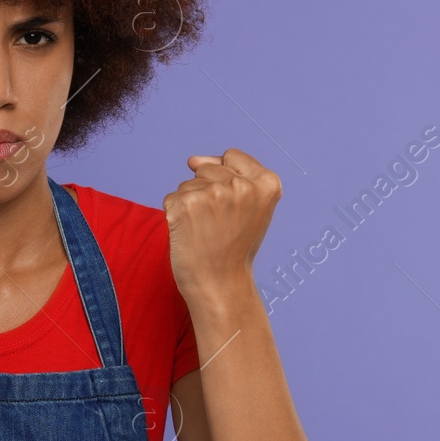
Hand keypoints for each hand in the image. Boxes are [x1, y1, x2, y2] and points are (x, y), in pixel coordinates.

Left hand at [163, 148, 281, 297]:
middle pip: (208, 168)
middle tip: (218, 225)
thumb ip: (232, 174)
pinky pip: (171, 198)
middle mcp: (242, 185)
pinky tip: (190, 234)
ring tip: (206, 231)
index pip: (232, 156)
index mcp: (267, 183)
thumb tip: (192, 160)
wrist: (220, 284)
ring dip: (190, 205)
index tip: (232, 208)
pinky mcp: (186, 204)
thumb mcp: (251, 207)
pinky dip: (175, 215)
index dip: (225, 179)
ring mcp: (213, 193)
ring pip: (188, 184)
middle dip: (207, 192)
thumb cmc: (233, 247)